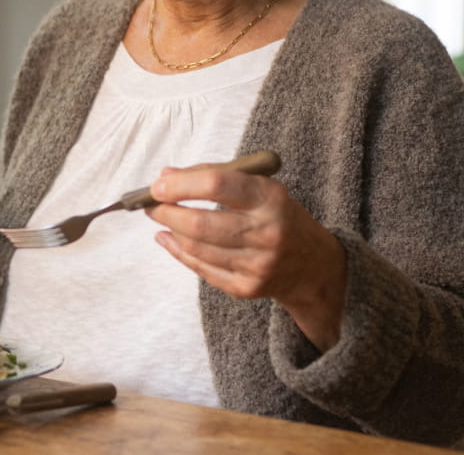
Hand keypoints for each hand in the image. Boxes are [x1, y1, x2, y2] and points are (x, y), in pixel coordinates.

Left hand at [145, 162, 347, 349]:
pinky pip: (201, 269)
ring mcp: (257, 264)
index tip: (158, 184)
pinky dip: (179, 252)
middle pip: (200, 223)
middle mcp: (267, 232)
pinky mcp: (247, 287)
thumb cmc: (278, 216)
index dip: (181, 184)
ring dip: (170, 230)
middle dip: (166, 212)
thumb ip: (215, 176)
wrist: (313, 264)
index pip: (218, 184)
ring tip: (161, 218)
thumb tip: (165, 176)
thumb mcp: (260, 187)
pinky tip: (169, 240)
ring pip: (196, 248)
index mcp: (270, 199)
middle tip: (150, 203)